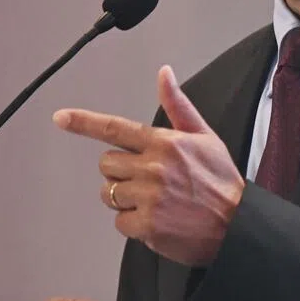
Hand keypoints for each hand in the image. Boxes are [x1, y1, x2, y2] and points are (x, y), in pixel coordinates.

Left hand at [53, 65, 244, 266]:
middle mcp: (153, 167)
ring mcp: (149, 197)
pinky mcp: (147, 225)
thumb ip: (178, 106)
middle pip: (106, 164)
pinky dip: (134, 225)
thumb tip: (164, 74)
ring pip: (109, 193)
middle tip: (147, 181)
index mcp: (164, 142)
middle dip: (120, 173)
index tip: (61, 118)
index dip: (83, 122)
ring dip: (125, 200)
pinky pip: (119, 222)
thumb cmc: (222, 182)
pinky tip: (158, 221)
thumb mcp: (205, 137)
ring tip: (155, 203)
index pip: (115, 128)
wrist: (238, 226)